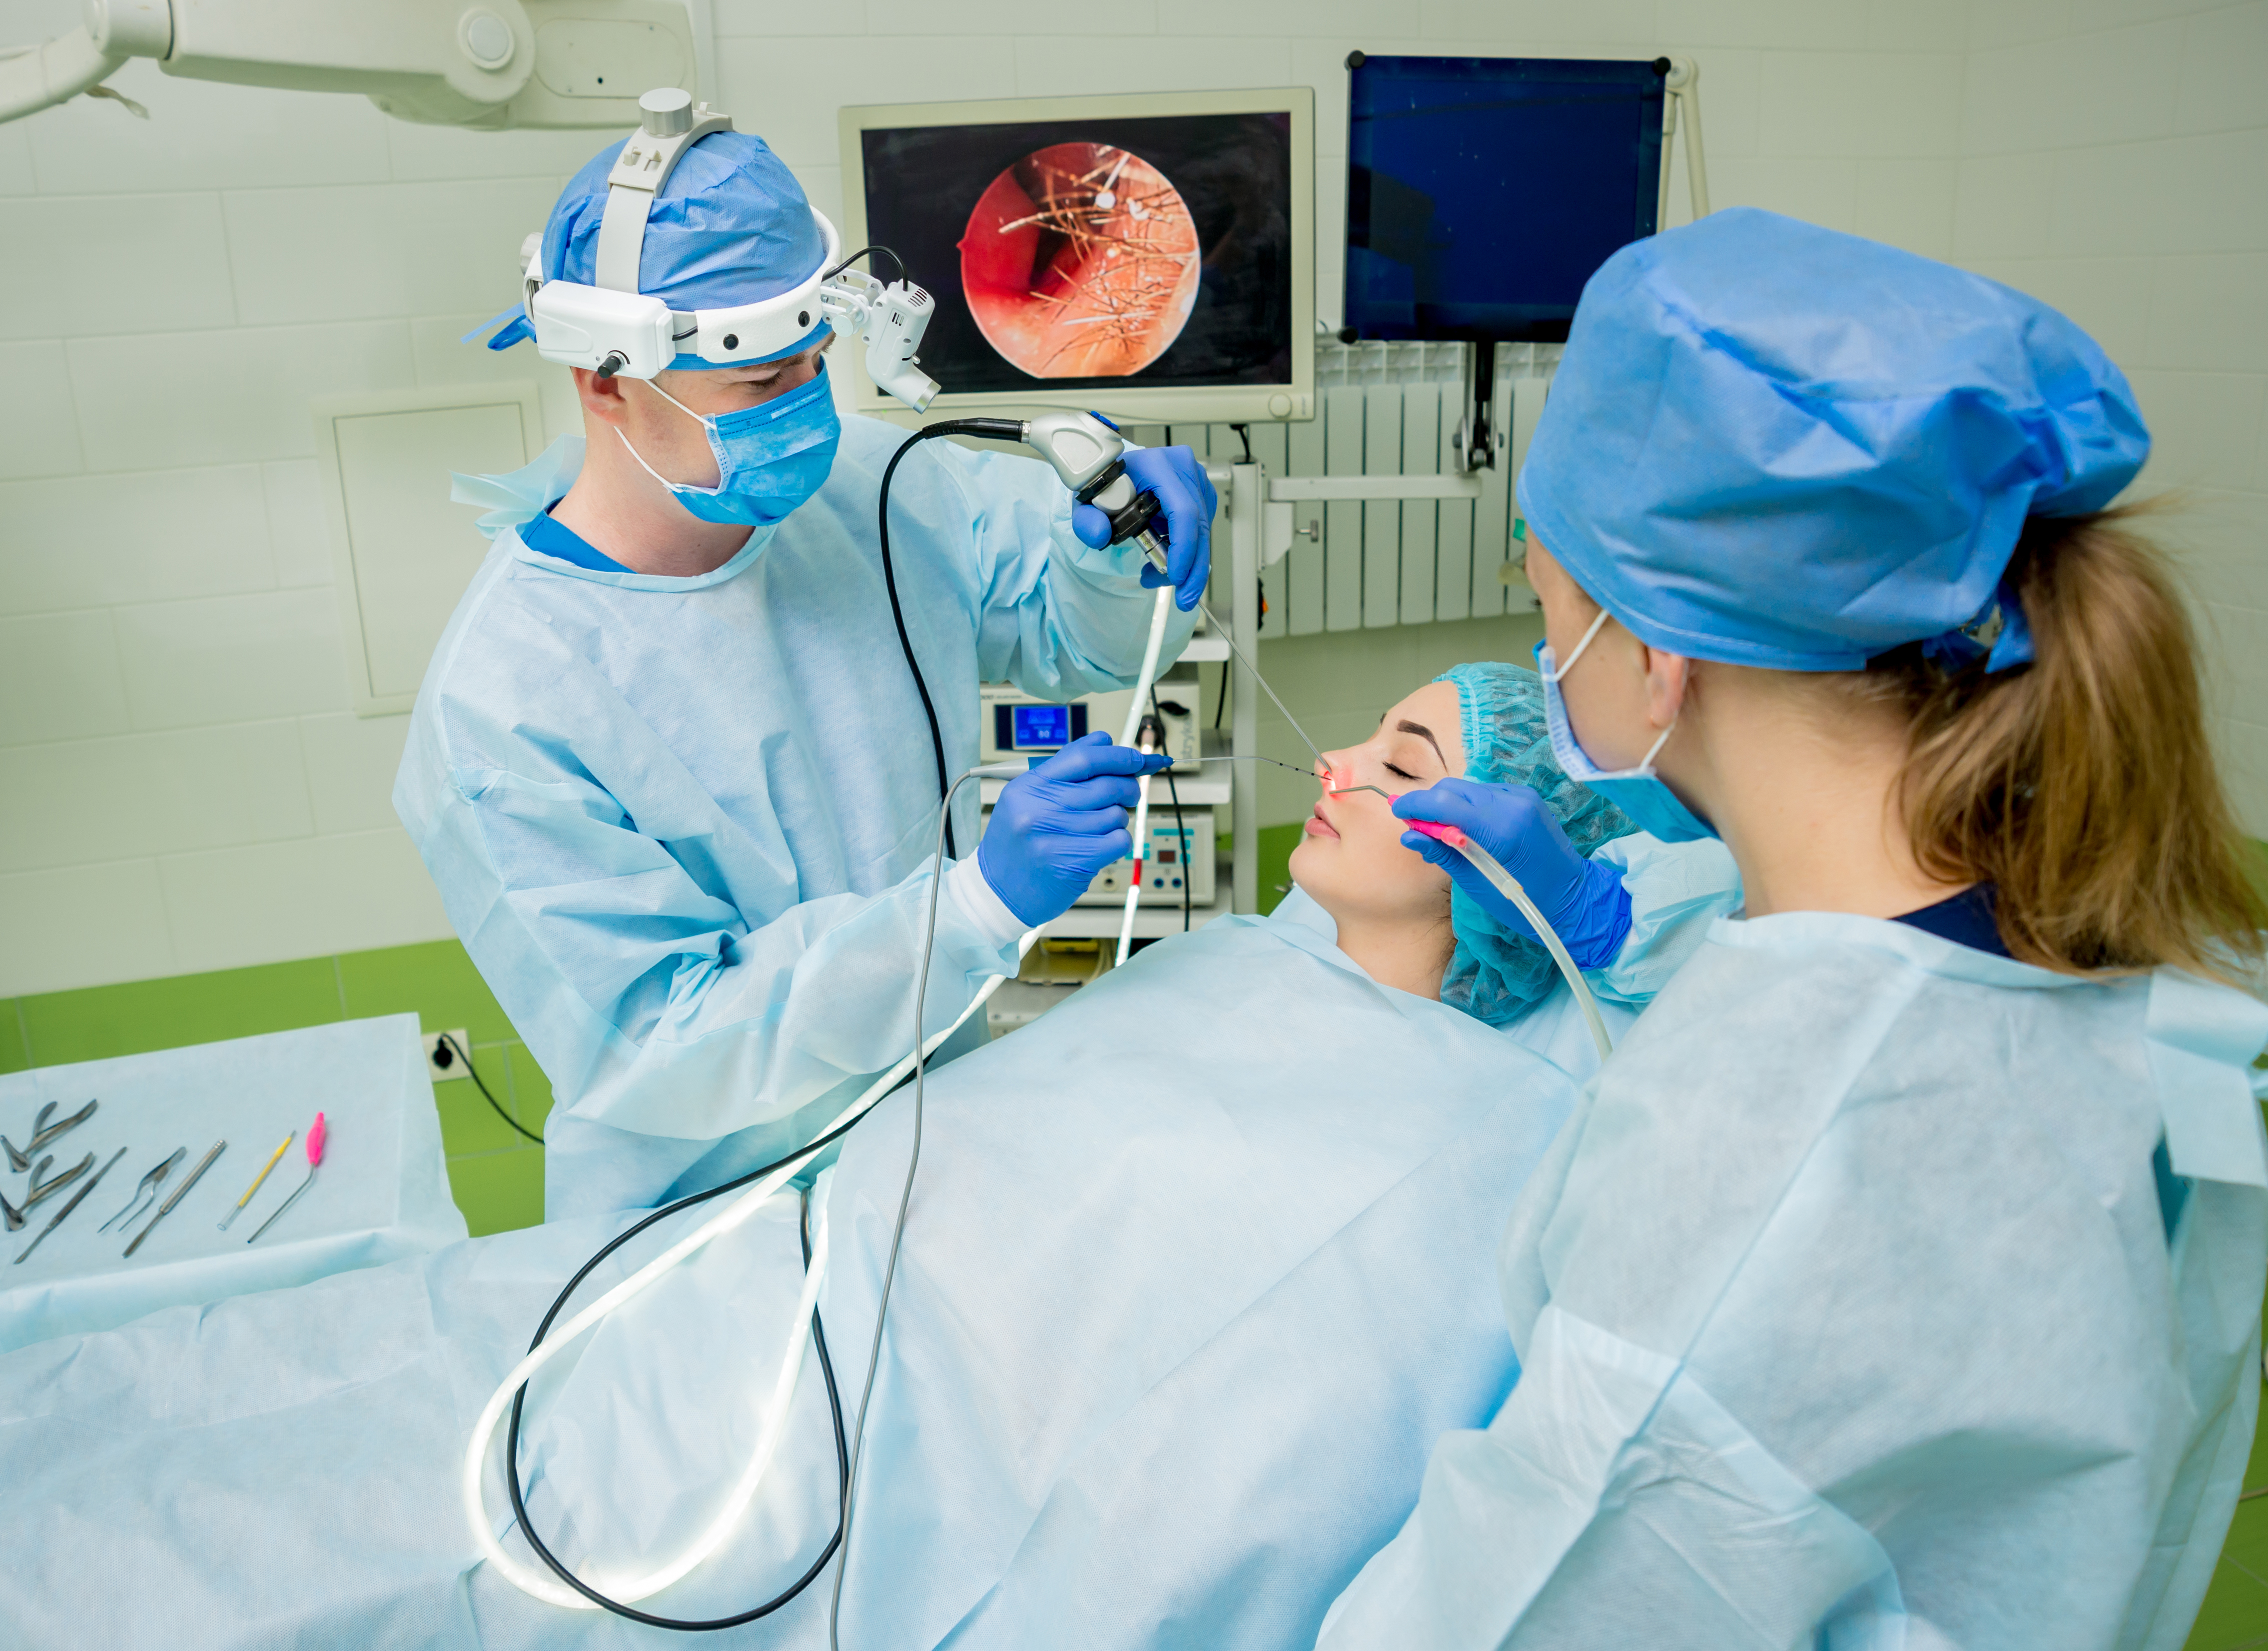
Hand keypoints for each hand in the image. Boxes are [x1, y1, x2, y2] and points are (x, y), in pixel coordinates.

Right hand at [978, 733, 1172, 926]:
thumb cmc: (1016, 844)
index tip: (1135, 759)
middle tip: (1128, 793)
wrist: (997, 892)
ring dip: (1118, 820)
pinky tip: (1102, 845)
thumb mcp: (1027, 798)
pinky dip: (1118, 841)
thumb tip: (1104, 742)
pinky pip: (1118, 841)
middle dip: (1128, 787)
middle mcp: (1039, 809)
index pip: (1084, 757)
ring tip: (1099, 827)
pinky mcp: (1072, 863)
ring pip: (1116, 815)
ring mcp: (1055, 837)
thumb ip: (1064, 769)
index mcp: (1029, 786)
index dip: (1118, 755)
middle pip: (1107, 785)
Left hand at [1070, 445, 1216, 611]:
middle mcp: (1183, 469)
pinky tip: (1166, 558)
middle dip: (1192, 568)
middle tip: (1184, 597)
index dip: (1184, 547)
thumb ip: (1086, 520)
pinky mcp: (1200, 493)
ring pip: (1202, 532)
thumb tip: (1099, 535)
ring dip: (1186, 562)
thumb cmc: (1108, 483)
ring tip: (1157, 575)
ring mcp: (1195, 480)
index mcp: (1159, 465)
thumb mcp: (1088, 501)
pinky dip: (1186, 550)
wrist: (1117, 472)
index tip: (1175, 575)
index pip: (1183, 510)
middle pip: (1199, 526)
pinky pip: (1199, 529)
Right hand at [1392, 778, 1633, 969]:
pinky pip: (1485, 793)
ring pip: (1468, 788)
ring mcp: (1521, 796)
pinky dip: (1468, 805)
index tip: (1395, 810)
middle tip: (1416, 827)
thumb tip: (1408, 835)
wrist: (1573, 898)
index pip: (1445, 802)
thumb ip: (1442, 853)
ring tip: (1441, 831)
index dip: (1416, 804)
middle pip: (1454, 789)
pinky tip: (1468, 827)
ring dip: (1448, 803)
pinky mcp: (1525, 796)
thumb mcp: (1476, 884)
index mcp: (1502, 829)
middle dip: (1429, 803)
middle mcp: (1512, 803)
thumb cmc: (1524, 901)